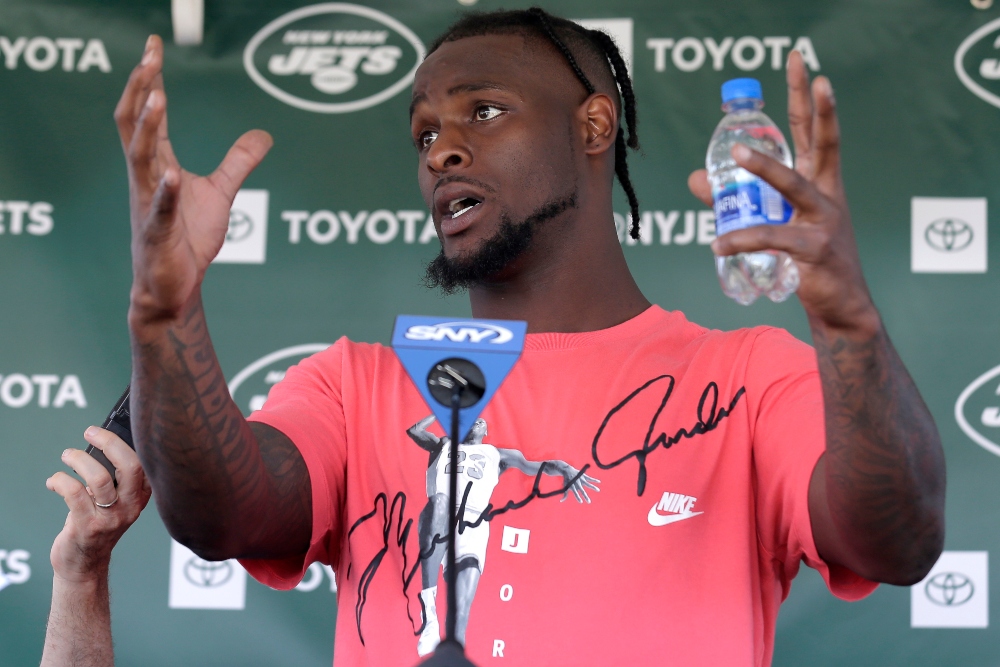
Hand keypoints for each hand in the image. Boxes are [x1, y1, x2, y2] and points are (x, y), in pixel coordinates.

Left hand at [46, 427, 150, 583]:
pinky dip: (60, 480)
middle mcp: (131, 506)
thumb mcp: (114, 500)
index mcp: (141, 495)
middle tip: (90, 432)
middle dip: (109, 442)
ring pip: (100, 479)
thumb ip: (114, 477)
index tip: (107, 428)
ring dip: (79, 460)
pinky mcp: (87, 527)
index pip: (145, 463)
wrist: (84, 564)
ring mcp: (111, 518)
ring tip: (68, 455)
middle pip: (130, 466)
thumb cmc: (97, 524)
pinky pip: (74, 494)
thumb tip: (100, 444)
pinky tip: (54, 481)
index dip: (128, 441)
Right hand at [115, 35, 272, 325]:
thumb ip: (238, 163)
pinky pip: (159, 210)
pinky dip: (165, 191)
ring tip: (158, 99)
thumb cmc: (188, 239)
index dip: (151, 80)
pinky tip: (172, 174)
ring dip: (149, 129)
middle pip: (135, 125)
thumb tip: (265, 135)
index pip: (150, 114)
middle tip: (147, 58)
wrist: (172, 288)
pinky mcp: (158, 234)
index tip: (153, 46)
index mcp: (158, 165)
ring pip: (140, 159)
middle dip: (141, 91)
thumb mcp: (220, 193)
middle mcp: (146, 178)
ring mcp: (148, 205)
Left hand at [556, 464, 600, 503]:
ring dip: (593, 487)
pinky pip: (590, 478)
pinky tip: (599, 482)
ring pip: (588, 484)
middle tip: (589, 502)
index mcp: (573, 486)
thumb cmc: (567, 480)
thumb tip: (561, 501)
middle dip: (585, 496)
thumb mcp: (565, 487)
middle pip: (582, 490)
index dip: (578, 497)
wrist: (567, 471)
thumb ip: (565, 495)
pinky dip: (594, 480)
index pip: (575, 493)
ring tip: (598, 490)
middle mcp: (577, 483)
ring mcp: (581, 479)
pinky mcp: (583, 476)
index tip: (581, 502)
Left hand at [688, 51, 878, 332]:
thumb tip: (697, 178)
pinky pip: (773, 238)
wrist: (839, 307)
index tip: (803, 63)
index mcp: (819, 182)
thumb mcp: (772, 222)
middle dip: (818, 106)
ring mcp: (825, 220)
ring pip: (793, 186)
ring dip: (765, 167)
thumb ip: (733, 198)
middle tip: (813, 74)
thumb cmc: (807, 259)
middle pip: (823, 141)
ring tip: (734, 154)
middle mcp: (827, 193)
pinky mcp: (815, 250)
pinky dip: (741, 239)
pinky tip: (718, 243)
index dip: (808, 97)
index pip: (813, 131)